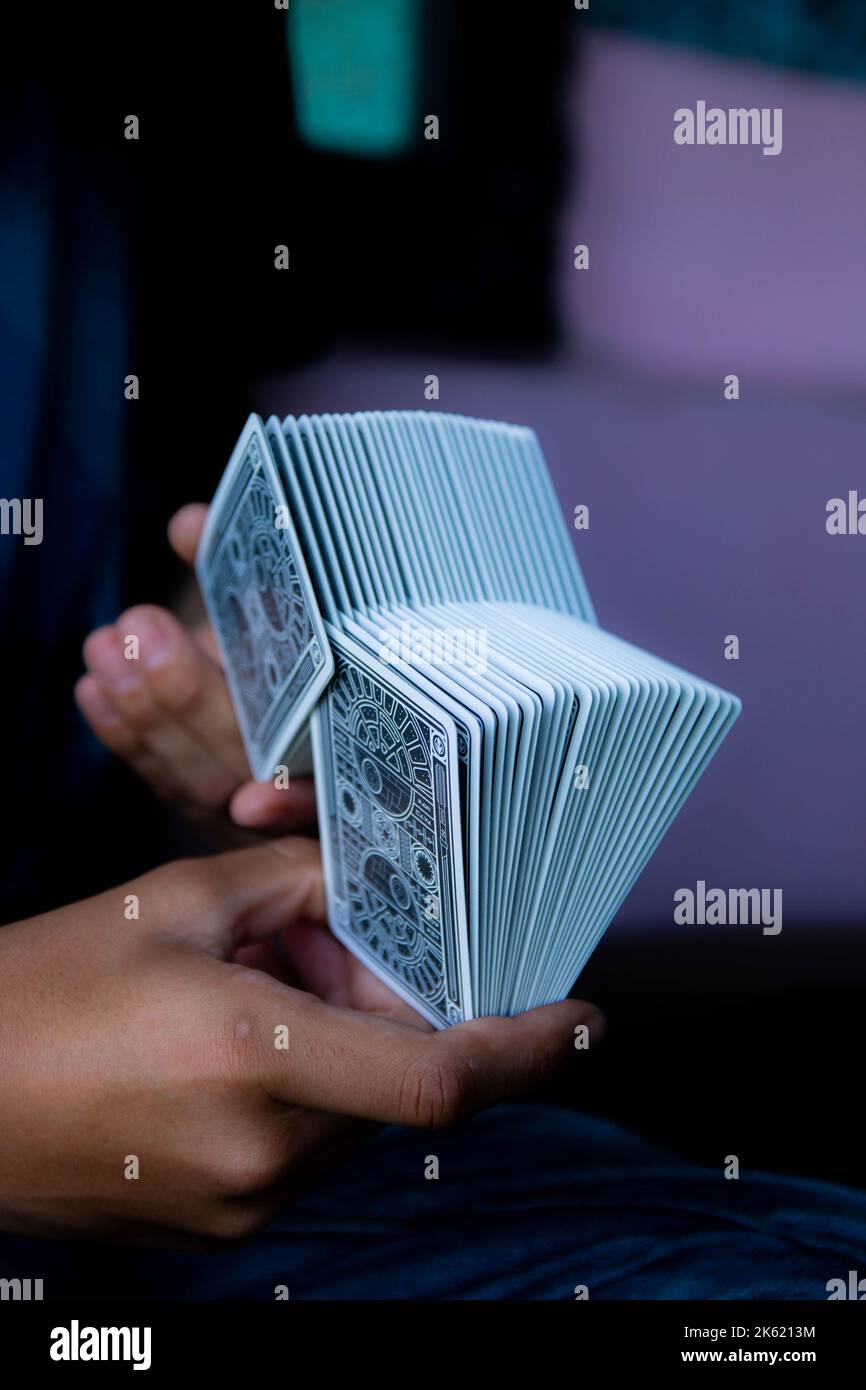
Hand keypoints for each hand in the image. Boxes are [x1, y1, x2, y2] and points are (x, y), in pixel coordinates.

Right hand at [0, 839, 603, 1243]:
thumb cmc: (44, 990)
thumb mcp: (175, 903)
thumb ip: (296, 890)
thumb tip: (365, 898)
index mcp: (255, 1061)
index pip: (439, 1080)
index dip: (527, 1050)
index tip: (584, 1021)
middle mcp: (263, 1154)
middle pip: (398, 1085)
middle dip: (395, 1016)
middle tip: (330, 955)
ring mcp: (241, 1207)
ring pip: (354, 1120)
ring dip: (342, 1053)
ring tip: (256, 994)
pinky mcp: (219, 1231)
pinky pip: (304, 1154)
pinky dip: (302, 1094)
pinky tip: (229, 1047)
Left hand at [75, 504, 309, 835]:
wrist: (314, 697)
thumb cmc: (322, 647)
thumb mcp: (296, 607)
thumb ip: (252, 574)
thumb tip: (189, 524)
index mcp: (351, 747)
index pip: (328, 785)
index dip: (289, 804)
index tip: (250, 803)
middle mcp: (308, 791)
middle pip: (246, 772)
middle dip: (188, 702)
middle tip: (142, 629)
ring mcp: (258, 814)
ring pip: (198, 782)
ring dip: (145, 713)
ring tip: (106, 644)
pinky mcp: (210, 810)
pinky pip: (165, 779)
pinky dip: (125, 736)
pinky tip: (91, 691)